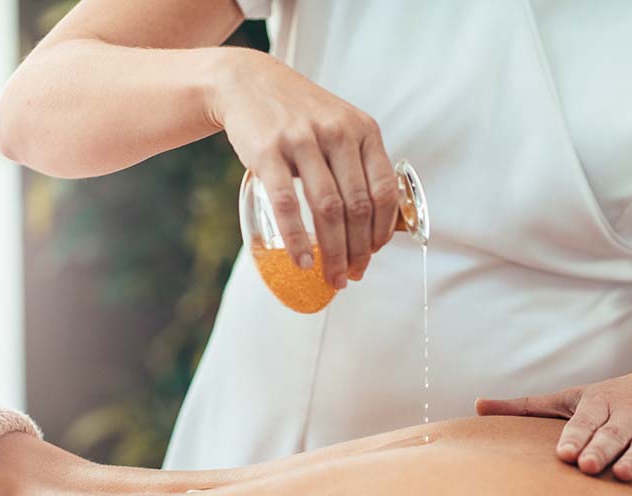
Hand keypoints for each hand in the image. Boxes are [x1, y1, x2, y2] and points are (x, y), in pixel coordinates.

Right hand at [209, 49, 398, 287]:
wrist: (248, 82)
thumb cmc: (300, 115)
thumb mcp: (341, 126)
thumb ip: (360, 164)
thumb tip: (375, 227)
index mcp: (363, 130)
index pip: (384, 191)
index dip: (382, 231)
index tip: (374, 254)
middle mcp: (338, 132)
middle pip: (357, 207)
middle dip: (358, 251)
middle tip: (352, 274)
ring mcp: (302, 140)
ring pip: (328, 209)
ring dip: (334, 252)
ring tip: (333, 276)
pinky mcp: (268, 151)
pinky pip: (287, 204)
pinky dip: (297, 239)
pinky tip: (302, 261)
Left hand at [476, 352, 631, 483]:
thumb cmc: (616, 398)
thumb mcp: (573, 398)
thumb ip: (526, 408)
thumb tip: (476, 407)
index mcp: (602, 402)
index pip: (586, 419)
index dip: (576, 435)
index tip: (564, 454)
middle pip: (616, 431)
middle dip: (603, 446)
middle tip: (588, 466)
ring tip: (624, 475)